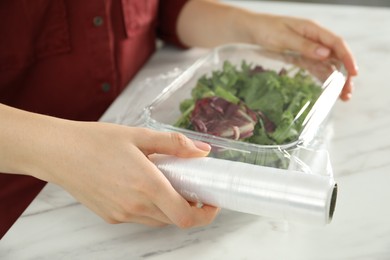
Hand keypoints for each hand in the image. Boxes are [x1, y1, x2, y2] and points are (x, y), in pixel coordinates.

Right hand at [15, 114, 218, 227]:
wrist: (57, 152)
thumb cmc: (95, 141)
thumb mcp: (139, 135)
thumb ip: (175, 145)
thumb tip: (202, 151)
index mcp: (147, 184)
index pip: (186, 216)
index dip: (206, 214)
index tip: (211, 201)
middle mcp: (135, 206)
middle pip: (175, 219)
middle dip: (189, 207)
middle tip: (191, 186)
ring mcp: (121, 214)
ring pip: (158, 220)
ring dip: (170, 207)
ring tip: (165, 182)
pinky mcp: (110, 217)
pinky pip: (140, 218)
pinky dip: (150, 207)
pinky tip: (142, 186)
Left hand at [242, 14, 357, 100]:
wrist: (252, 29)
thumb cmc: (266, 29)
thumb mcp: (283, 37)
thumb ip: (304, 45)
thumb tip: (325, 54)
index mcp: (312, 29)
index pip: (336, 43)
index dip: (347, 58)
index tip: (354, 72)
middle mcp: (314, 39)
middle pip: (336, 56)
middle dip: (345, 74)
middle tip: (348, 93)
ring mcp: (309, 49)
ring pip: (328, 65)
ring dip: (337, 80)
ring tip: (343, 97)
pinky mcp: (302, 58)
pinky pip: (317, 68)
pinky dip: (325, 79)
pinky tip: (331, 91)